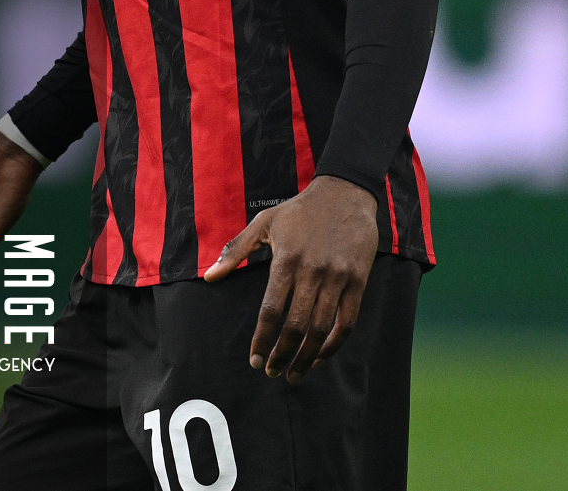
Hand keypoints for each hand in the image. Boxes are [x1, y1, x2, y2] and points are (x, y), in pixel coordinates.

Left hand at [203, 175, 377, 381]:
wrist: (345, 193)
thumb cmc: (299, 210)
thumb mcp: (264, 223)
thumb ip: (235, 251)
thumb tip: (209, 277)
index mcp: (287, 259)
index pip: (271, 310)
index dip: (261, 339)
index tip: (253, 359)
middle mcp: (312, 271)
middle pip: (296, 326)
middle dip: (281, 355)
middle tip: (271, 372)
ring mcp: (338, 277)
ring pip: (321, 329)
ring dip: (306, 357)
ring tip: (294, 374)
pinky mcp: (358, 280)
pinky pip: (347, 321)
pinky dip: (334, 344)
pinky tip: (320, 356)